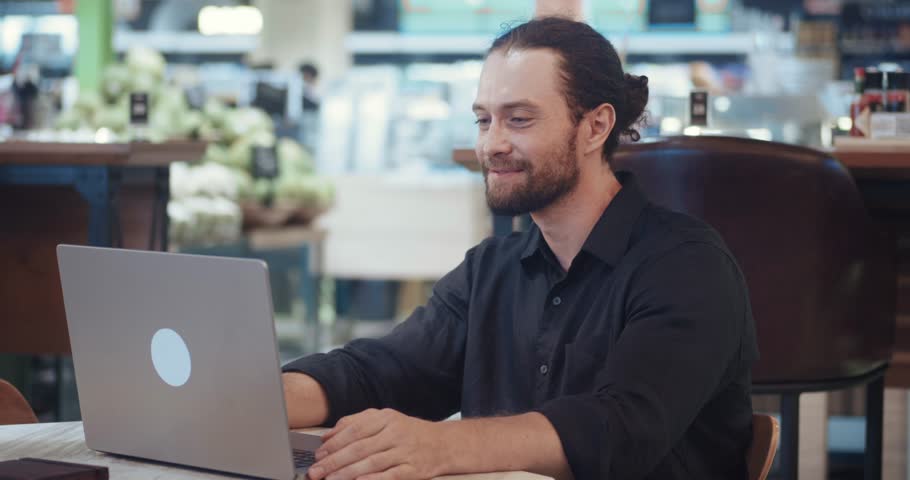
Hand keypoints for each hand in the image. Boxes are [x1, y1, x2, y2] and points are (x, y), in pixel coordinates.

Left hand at [307, 408, 447, 479]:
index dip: (334, 444)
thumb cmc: (408, 432)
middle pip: (359, 448)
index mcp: (386, 418)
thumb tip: (328, 435)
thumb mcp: (384, 419)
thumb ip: (355, 423)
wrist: (442, 444)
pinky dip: (373, 479)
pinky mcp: (413, 470)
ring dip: (347, 474)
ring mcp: (405, 451)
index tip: (318, 455)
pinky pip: (390, 476)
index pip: (354, 430)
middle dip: (334, 462)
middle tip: (316, 472)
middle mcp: (395, 433)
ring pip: (371, 463)